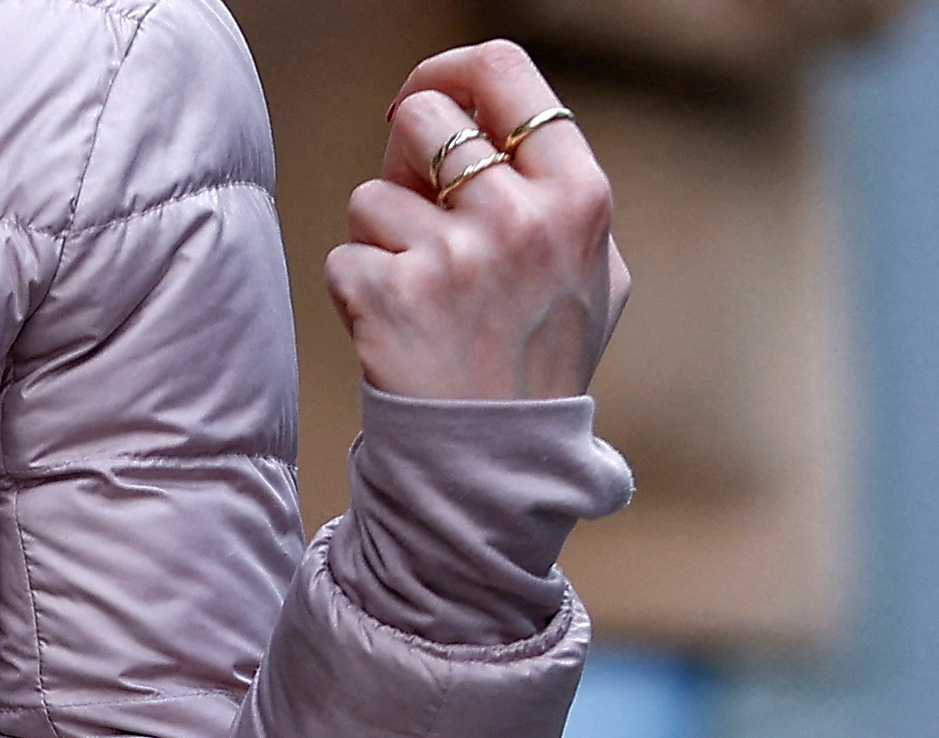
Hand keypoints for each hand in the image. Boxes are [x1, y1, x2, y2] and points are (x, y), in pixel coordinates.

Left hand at [325, 41, 630, 401]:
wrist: (493, 465)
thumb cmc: (539, 364)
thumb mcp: (594, 272)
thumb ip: (560, 190)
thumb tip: (497, 115)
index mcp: (578, 196)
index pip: (505, 71)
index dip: (451, 71)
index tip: (428, 92)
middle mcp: (519, 217)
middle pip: (419, 117)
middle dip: (403, 158)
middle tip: (415, 208)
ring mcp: (452, 257)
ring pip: (371, 196)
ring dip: (382, 242)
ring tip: (423, 298)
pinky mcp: (386, 296)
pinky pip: (343, 256)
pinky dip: (358, 292)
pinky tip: (398, 332)